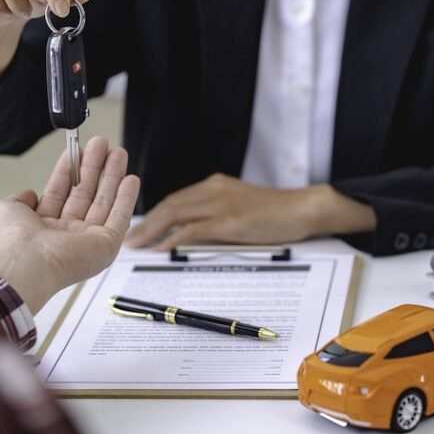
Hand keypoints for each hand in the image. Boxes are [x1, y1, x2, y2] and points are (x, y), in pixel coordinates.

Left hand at [0, 137, 139, 313]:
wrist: (25, 261)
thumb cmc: (12, 241)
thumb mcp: (5, 209)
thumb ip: (18, 199)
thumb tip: (29, 194)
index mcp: (43, 228)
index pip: (61, 192)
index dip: (71, 170)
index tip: (78, 151)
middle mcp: (66, 234)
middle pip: (86, 194)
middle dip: (95, 167)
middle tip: (102, 145)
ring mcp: (87, 240)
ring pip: (104, 202)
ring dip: (113, 177)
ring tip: (118, 153)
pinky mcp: (106, 245)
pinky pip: (120, 218)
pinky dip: (126, 198)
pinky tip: (130, 180)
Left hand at [124, 173, 375, 249]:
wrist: (303, 207)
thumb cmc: (277, 212)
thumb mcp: (242, 205)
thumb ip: (219, 214)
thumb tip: (195, 233)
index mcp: (215, 185)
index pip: (176, 199)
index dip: (155, 214)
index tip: (141, 227)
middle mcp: (214, 190)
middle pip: (170, 205)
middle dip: (147, 222)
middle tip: (130, 238)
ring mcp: (221, 204)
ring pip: (176, 214)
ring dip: (153, 230)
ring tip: (138, 245)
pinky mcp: (230, 221)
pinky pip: (194, 229)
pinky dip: (175, 238)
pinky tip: (163, 248)